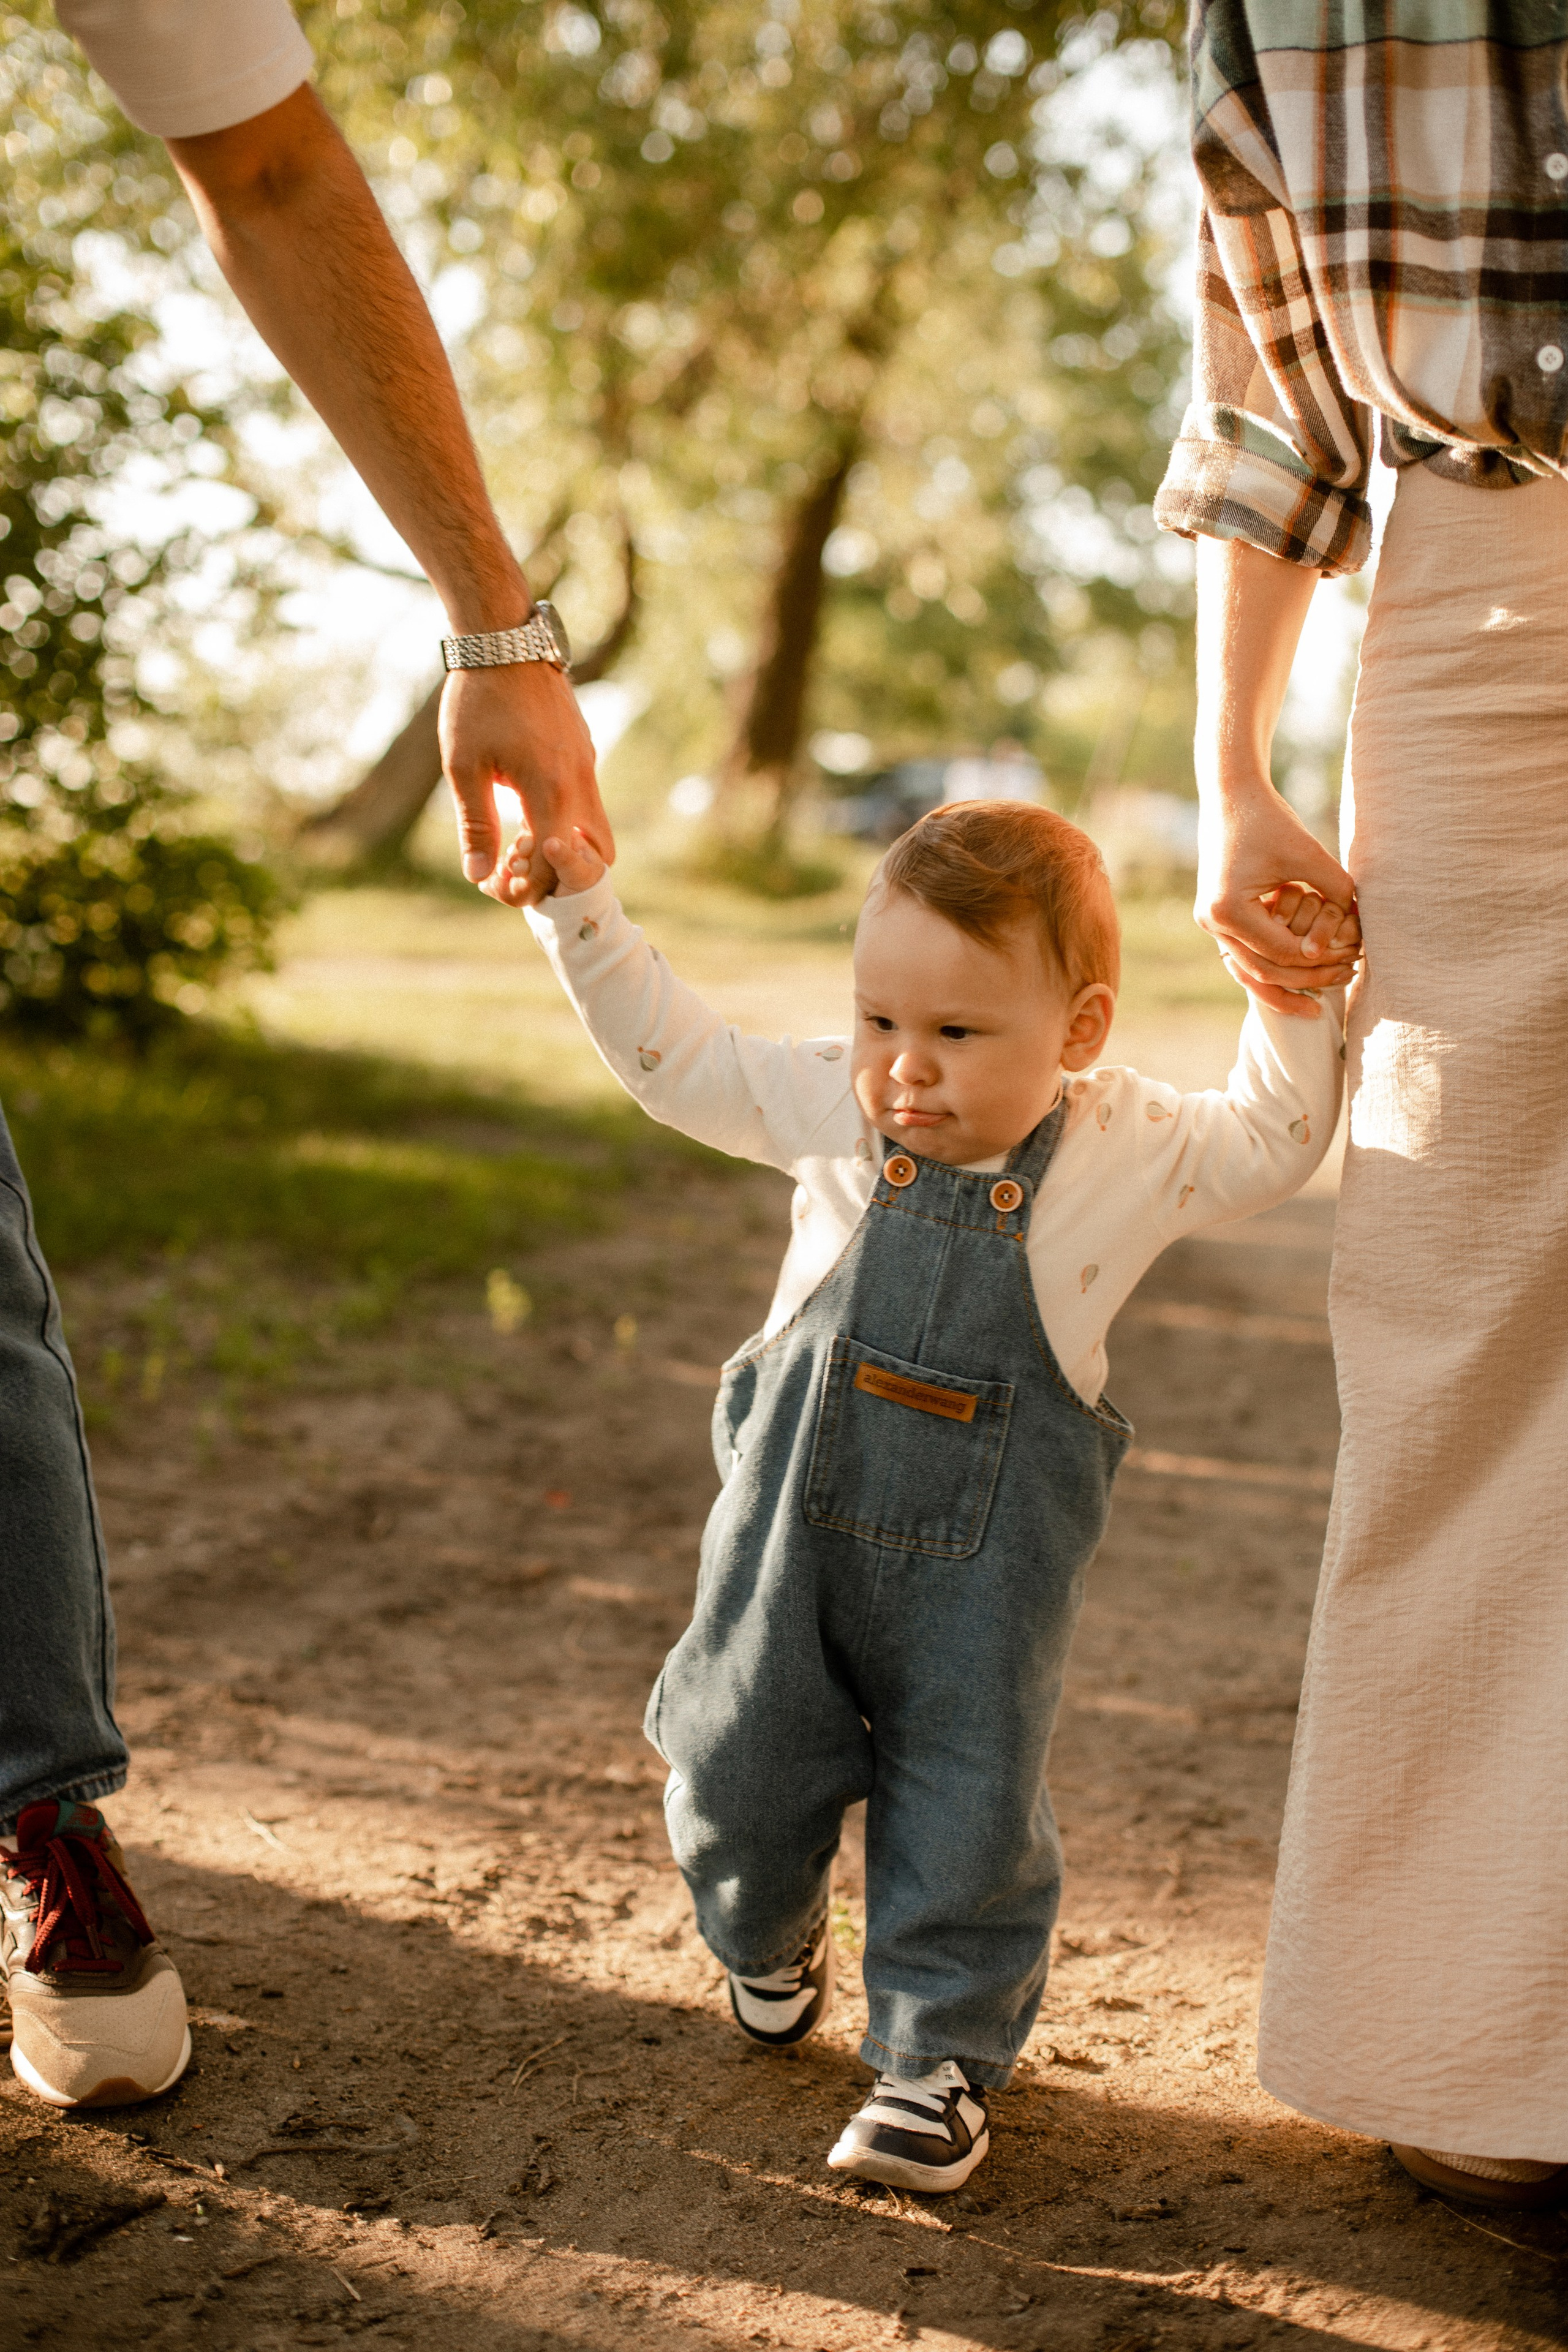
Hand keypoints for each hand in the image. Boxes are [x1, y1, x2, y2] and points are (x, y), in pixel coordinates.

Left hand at [440, 663, 613, 903]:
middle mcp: (580, 781)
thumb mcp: (465, 767)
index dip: (521, 889)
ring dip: (561, 842)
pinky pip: (587, 798)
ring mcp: (587, 763)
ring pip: (594, 826)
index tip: (490, 884)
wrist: (504, 638)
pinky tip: (522, 800)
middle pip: (596, 855)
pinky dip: (564, 816)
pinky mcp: (583, 748)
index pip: (550, 867)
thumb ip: (476, 825)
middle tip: (515, 863)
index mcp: (551, 792)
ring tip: (515, 833)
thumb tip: (478, 875)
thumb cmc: (477, 701)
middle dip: (559, 872)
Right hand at [1197, 783, 1361, 1017]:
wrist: (1232, 796)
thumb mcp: (1309, 854)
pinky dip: (1271, 969)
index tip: (1353, 957)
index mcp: (1228, 909)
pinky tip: (1299, 977)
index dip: (1319, 958)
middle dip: (1307, 979)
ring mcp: (1210, 923)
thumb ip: (1335, 891)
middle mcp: (1212, 923)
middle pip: (1264, 970)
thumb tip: (1357, 928)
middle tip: (1348, 977)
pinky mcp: (1217, 918)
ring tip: (1323, 997)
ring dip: (1287, 984)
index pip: (1280, 951)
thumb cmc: (1271, 820)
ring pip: (1250, 972)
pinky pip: (1244, 957)